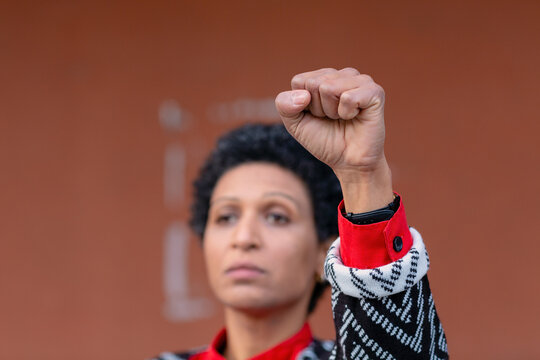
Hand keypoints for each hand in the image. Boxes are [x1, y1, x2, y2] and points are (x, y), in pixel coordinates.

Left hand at [275, 67, 393, 211]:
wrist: (348, 162)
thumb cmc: (324, 140)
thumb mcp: (295, 124)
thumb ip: (284, 105)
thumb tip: (303, 95)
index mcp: (323, 77)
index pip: (299, 81)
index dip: (303, 105)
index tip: (317, 116)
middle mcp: (342, 75)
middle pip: (314, 84)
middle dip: (318, 109)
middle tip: (332, 119)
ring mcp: (360, 80)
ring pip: (329, 88)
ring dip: (332, 111)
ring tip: (343, 118)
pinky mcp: (374, 91)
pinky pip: (348, 97)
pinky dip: (347, 113)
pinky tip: (355, 117)